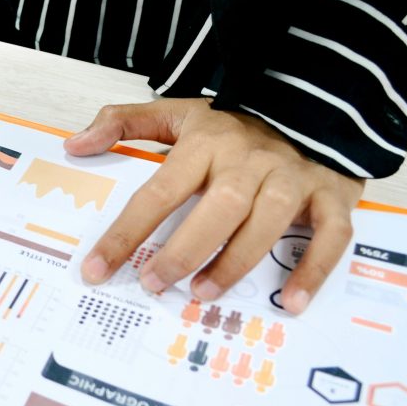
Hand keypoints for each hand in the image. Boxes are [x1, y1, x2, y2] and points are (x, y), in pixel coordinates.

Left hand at [68, 98, 362, 313]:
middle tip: (154, 283)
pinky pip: (330, 235)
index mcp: (206, 143)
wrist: (310, 104)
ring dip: (236, 262)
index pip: (158, 191)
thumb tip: (74, 145)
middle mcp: (249, 160)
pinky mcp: (332, 194)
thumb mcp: (175, 112)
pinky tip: (291, 301)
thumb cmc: (232, 124)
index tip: (97, 268)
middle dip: (184, 250)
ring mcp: (293, 177)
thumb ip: (123, 124)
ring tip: (203, 293)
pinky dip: (314, 270)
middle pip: (218, 207)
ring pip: (268, 222)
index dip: (126, 232)